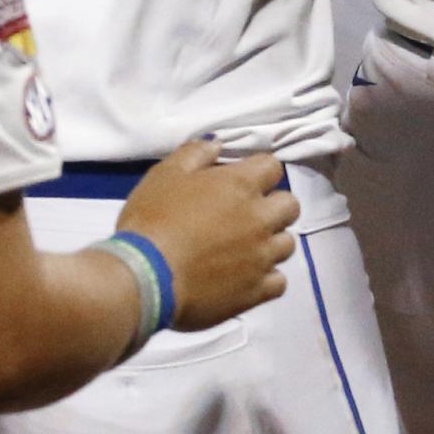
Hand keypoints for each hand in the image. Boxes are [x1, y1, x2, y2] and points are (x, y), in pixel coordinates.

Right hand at [115, 142, 300, 332]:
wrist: (143, 278)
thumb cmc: (151, 221)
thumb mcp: (163, 176)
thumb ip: (194, 154)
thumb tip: (217, 143)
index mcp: (242, 185)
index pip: (273, 167)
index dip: (258, 174)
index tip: (240, 184)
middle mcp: (261, 218)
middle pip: (290, 206)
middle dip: (273, 208)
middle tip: (246, 218)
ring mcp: (262, 256)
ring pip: (287, 244)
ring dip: (270, 244)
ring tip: (243, 252)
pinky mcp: (256, 290)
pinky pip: (278, 282)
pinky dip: (266, 280)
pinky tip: (245, 280)